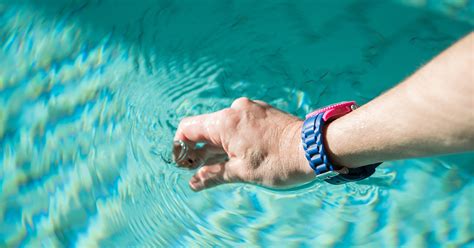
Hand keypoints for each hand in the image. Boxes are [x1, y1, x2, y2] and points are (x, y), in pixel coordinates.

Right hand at [174, 97, 315, 190]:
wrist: (313, 147)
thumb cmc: (278, 161)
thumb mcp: (242, 172)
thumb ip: (213, 175)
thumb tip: (194, 182)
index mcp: (224, 122)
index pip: (188, 129)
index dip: (180, 147)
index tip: (184, 164)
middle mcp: (235, 110)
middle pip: (205, 128)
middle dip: (200, 150)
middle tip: (201, 170)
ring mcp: (250, 108)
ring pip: (224, 126)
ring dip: (218, 145)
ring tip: (222, 165)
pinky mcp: (262, 111)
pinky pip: (240, 123)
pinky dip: (234, 138)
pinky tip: (241, 154)